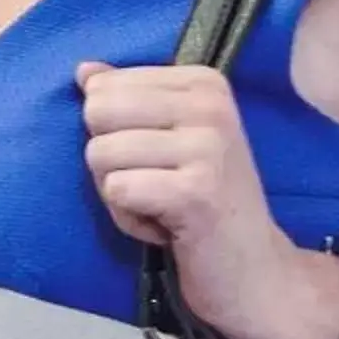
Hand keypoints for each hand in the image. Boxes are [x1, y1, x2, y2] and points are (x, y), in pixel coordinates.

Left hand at [78, 60, 338, 338]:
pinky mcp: (196, 190)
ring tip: (162, 205)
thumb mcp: (167, 139)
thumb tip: (84, 69)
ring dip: (118, 193)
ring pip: (100, 154)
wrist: (254, 268)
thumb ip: (126, 100)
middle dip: (108, 160)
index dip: (112, 131)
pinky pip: (117, 190)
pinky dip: (127, 218)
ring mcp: (208, 147)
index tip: (158, 159)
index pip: (101, 87)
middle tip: (154, 183)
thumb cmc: (200, 200)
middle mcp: (211, 106)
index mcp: (203, 83)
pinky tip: (165, 226)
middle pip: (95, 115)